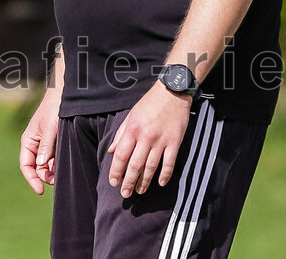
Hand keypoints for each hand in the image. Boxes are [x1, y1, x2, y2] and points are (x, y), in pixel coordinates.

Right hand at [19, 88, 60, 194]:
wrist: (64, 95)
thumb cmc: (54, 109)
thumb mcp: (51, 128)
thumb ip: (46, 146)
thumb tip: (41, 166)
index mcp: (29, 141)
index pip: (26, 165)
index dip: (32, 179)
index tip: (40, 190)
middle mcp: (35, 145)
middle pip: (37, 168)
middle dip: (46, 176)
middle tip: (58, 180)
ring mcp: (45, 145)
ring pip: (47, 165)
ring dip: (54, 171)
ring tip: (64, 169)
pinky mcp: (54, 144)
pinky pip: (55, 159)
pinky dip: (59, 164)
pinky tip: (67, 163)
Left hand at [107, 83, 191, 197]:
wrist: (172, 92)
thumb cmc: (149, 103)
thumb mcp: (131, 115)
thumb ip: (120, 134)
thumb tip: (111, 151)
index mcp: (132, 129)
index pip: (120, 155)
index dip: (116, 171)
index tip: (113, 182)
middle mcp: (145, 137)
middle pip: (135, 165)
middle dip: (128, 182)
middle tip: (125, 194)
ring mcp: (161, 141)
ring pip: (151, 167)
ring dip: (144, 182)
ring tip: (139, 191)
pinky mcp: (174, 142)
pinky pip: (169, 163)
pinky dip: (164, 175)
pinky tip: (160, 183)